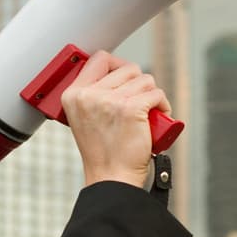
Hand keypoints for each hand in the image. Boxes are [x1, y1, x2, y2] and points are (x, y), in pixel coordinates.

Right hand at [60, 50, 170, 187]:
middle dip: (138, 84)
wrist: (112, 178)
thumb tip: (115, 72)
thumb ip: (92, 95)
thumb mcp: (85, 119)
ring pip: (145, 79)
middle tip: (137, 104)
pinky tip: (157, 117)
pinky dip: (162, 105)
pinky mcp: (131, 108)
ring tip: (146, 114)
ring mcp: (109, 100)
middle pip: (127, 68)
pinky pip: (156, 93)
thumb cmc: (103, 153)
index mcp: (73, 95)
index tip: (125, 80)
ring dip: (151, 95)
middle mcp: (88, 95)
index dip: (117, 65)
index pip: (99, 59)